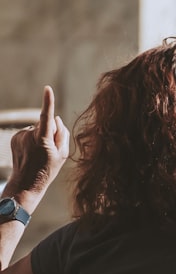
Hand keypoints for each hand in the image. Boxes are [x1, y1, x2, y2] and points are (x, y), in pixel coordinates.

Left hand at [6, 86, 69, 209]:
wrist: (26, 183)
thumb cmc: (47, 170)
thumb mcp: (62, 154)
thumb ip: (62, 134)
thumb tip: (56, 119)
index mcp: (42, 139)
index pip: (46, 116)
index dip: (48, 102)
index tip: (47, 89)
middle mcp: (29, 135)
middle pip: (46, 124)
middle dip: (51, 131)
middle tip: (51, 150)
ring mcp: (20, 136)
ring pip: (37, 128)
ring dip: (41, 136)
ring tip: (40, 154)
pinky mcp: (15, 138)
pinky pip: (29, 133)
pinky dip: (32, 140)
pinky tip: (32, 153)